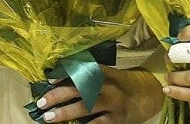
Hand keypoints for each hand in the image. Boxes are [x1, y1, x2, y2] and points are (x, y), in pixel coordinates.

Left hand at [32, 66, 163, 122]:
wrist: (148, 96)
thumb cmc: (121, 84)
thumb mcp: (108, 75)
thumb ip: (89, 76)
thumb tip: (58, 80)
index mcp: (105, 73)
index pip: (83, 71)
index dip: (65, 74)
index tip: (49, 79)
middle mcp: (109, 87)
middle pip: (80, 89)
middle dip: (58, 96)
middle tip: (41, 102)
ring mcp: (113, 105)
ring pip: (86, 108)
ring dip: (65, 113)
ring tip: (49, 117)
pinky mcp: (117, 121)